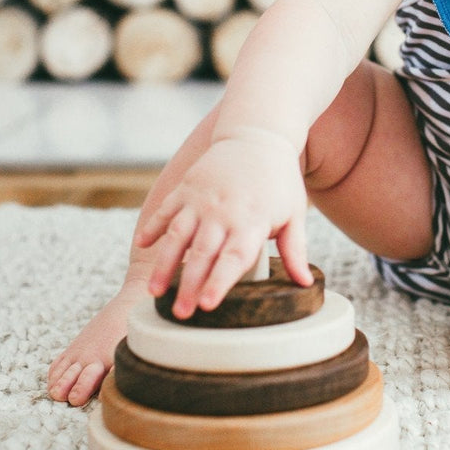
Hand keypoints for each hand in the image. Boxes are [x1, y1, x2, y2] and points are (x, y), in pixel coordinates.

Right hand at [135, 130, 311, 318]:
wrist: (258, 135)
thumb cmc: (279, 180)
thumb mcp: (293, 213)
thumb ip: (295, 249)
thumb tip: (306, 283)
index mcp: (252, 220)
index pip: (235, 257)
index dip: (220, 282)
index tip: (208, 305)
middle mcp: (223, 211)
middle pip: (203, 253)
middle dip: (190, 285)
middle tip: (180, 314)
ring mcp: (201, 198)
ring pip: (178, 235)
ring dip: (165, 264)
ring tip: (155, 292)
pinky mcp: (186, 186)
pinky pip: (165, 209)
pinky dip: (153, 226)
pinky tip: (142, 244)